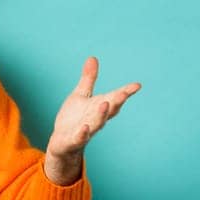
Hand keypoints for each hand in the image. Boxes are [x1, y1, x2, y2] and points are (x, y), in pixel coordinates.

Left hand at [44, 56, 140, 184]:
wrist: (62, 141)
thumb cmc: (75, 117)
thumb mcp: (81, 95)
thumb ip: (89, 78)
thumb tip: (93, 57)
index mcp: (100, 107)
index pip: (115, 99)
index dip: (126, 92)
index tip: (137, 85)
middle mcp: (97, 118)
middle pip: (110, 110)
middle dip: (117, 101)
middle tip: (124, 93)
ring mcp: (87, 129)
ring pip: (97, 123)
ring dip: (101, 114)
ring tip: (105, 104)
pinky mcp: (74, 139)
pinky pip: (80, 137)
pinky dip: (82, 133)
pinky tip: (84, 128)